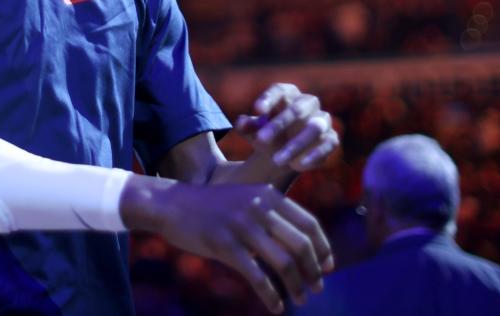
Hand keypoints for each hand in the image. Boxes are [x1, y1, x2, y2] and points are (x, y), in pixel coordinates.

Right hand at [122, 177, 332, 313]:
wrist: (172, 204)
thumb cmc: (212, 206)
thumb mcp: (247, 198)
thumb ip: (273, 214)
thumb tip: (303, 245)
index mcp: (268, 195)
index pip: (309, 224)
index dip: (323, 249)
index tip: (328, 268)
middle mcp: (259, 208)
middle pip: (301, 245)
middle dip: (313, 272)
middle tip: (316, 288)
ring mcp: (242, 226)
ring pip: (283, 262)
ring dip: (297, 286)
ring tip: (299, 299)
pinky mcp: (224, 244)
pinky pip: (257, 276)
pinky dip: (271, 295)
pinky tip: (276, 307)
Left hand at [237, 83, 339, 171]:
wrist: (281, 153)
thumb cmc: (265, 134)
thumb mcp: (252, 131)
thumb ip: (246, 126)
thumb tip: (241, 122)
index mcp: (287, 94)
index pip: (279, 91)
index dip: (269, 98)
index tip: (256, 110)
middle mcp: (307, 103)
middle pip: (298, 109)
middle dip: (280, 124)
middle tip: (261, 140)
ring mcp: (322, 120)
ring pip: (315, 128)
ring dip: (296, 144)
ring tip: (276, 160)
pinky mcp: (331, 139)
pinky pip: (328, 144)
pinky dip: (313, 155)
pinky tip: (297, 166)